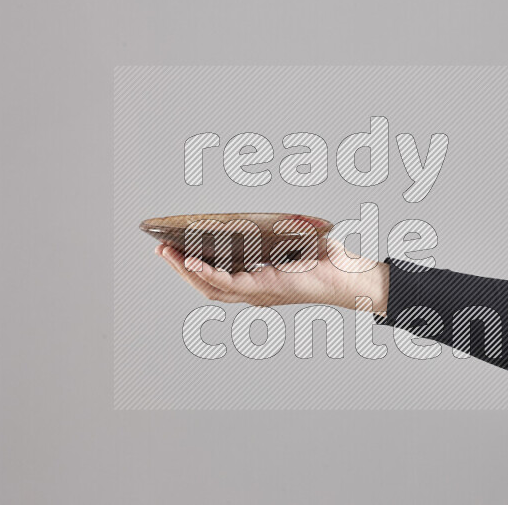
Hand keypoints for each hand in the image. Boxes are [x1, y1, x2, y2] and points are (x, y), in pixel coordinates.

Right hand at [156, 241, 389, 312]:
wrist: (348, 275)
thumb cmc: (326, 261)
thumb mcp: (292, 242)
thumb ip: (273, 232)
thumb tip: (259, 213)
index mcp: (256, 282)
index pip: (215, 279)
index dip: (191, 267)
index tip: (173, 249)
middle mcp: (252, 292)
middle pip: (204, 285)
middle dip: (178, 268)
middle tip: (160, 248)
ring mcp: (256, 293)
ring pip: (208, 286)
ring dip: (183, 270)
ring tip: (165, 252)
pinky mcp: (264, 288)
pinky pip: (226, 284)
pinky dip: (205, 273)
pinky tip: (190, 261)